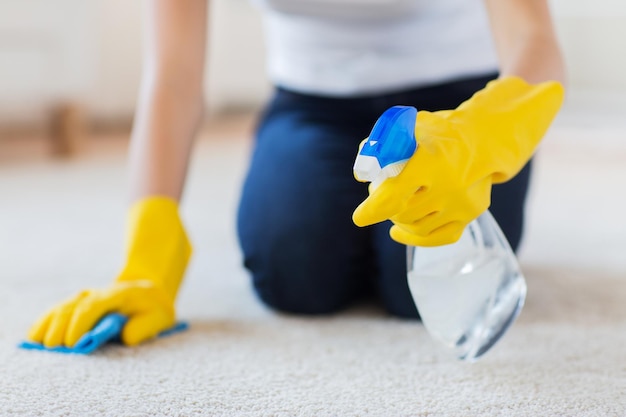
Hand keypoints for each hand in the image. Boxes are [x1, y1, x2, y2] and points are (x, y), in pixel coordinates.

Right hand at [27, 197, 191, 346]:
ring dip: (48, 326)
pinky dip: (44, 322)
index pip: (93, 306)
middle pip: (71, 308)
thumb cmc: (154, 308)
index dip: (80, 324)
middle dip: (60, 328)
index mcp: (116, 295)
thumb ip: (144, 327)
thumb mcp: (160, 317)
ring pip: (60, 308)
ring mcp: (84, 297)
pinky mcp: (76, 304)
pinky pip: (56, 311)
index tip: (72, 343)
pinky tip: (34, 336)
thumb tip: (123, 337)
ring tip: (39, 345)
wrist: (147, 290)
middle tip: (55, 349)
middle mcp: (96, 294)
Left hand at [353, 76, 563, 245]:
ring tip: (394, 204)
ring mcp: (461, 204)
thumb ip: (382, 145)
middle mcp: (449, 186)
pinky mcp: (469, 215)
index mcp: (431, 161)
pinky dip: (415, 238)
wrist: (483, 139)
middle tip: (380, 193)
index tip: (359, 217)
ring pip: (416, 226)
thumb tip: (362, 172)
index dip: (373, 210)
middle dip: (385, 206)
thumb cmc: (439, 133)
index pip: (394, 195)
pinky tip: (398, 233)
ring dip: (398, 218)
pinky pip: (438, 237)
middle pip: (402, 213)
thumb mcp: (409, 128)